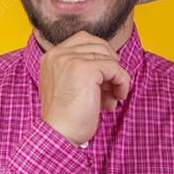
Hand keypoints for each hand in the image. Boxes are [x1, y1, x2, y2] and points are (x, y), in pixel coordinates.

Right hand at [39, 30, 130, 144]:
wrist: (59, 134)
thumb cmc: (66, 116)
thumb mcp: (70, 86)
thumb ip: (84, 71)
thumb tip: (112, 67)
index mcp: (51, 57)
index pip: (82, 39)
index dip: (100, 53)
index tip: (107, 73)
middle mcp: (58, 54)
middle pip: (97, 44)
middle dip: (110, 64)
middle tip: (112, 85)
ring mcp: (71, 60)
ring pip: (108, 56)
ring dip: (117, 75)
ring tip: (114, 96)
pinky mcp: (85, 69)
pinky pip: (115, 68)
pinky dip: (122, 82)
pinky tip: (117, 98)